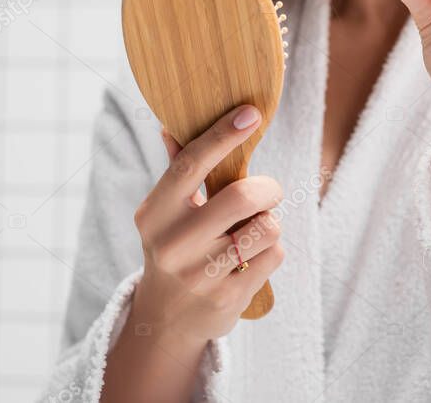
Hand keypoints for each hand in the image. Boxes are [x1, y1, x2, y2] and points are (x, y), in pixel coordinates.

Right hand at [130, 105, 284, 346]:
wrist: (166, 318)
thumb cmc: (176, 246)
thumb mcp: (167, 212)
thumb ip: (178, 169)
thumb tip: (172, 125)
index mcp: (156, 212)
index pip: (191, 164)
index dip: (223, 135)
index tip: (251, 113)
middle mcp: (173, 242)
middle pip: (245, 196)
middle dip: (269, 189)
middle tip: (267, 194)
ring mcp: (199, 274)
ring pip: (268, 227)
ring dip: (270, 224)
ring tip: (251, 232)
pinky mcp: (227, 297)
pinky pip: (275, 255)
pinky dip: (271, 251)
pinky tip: (251, 260)